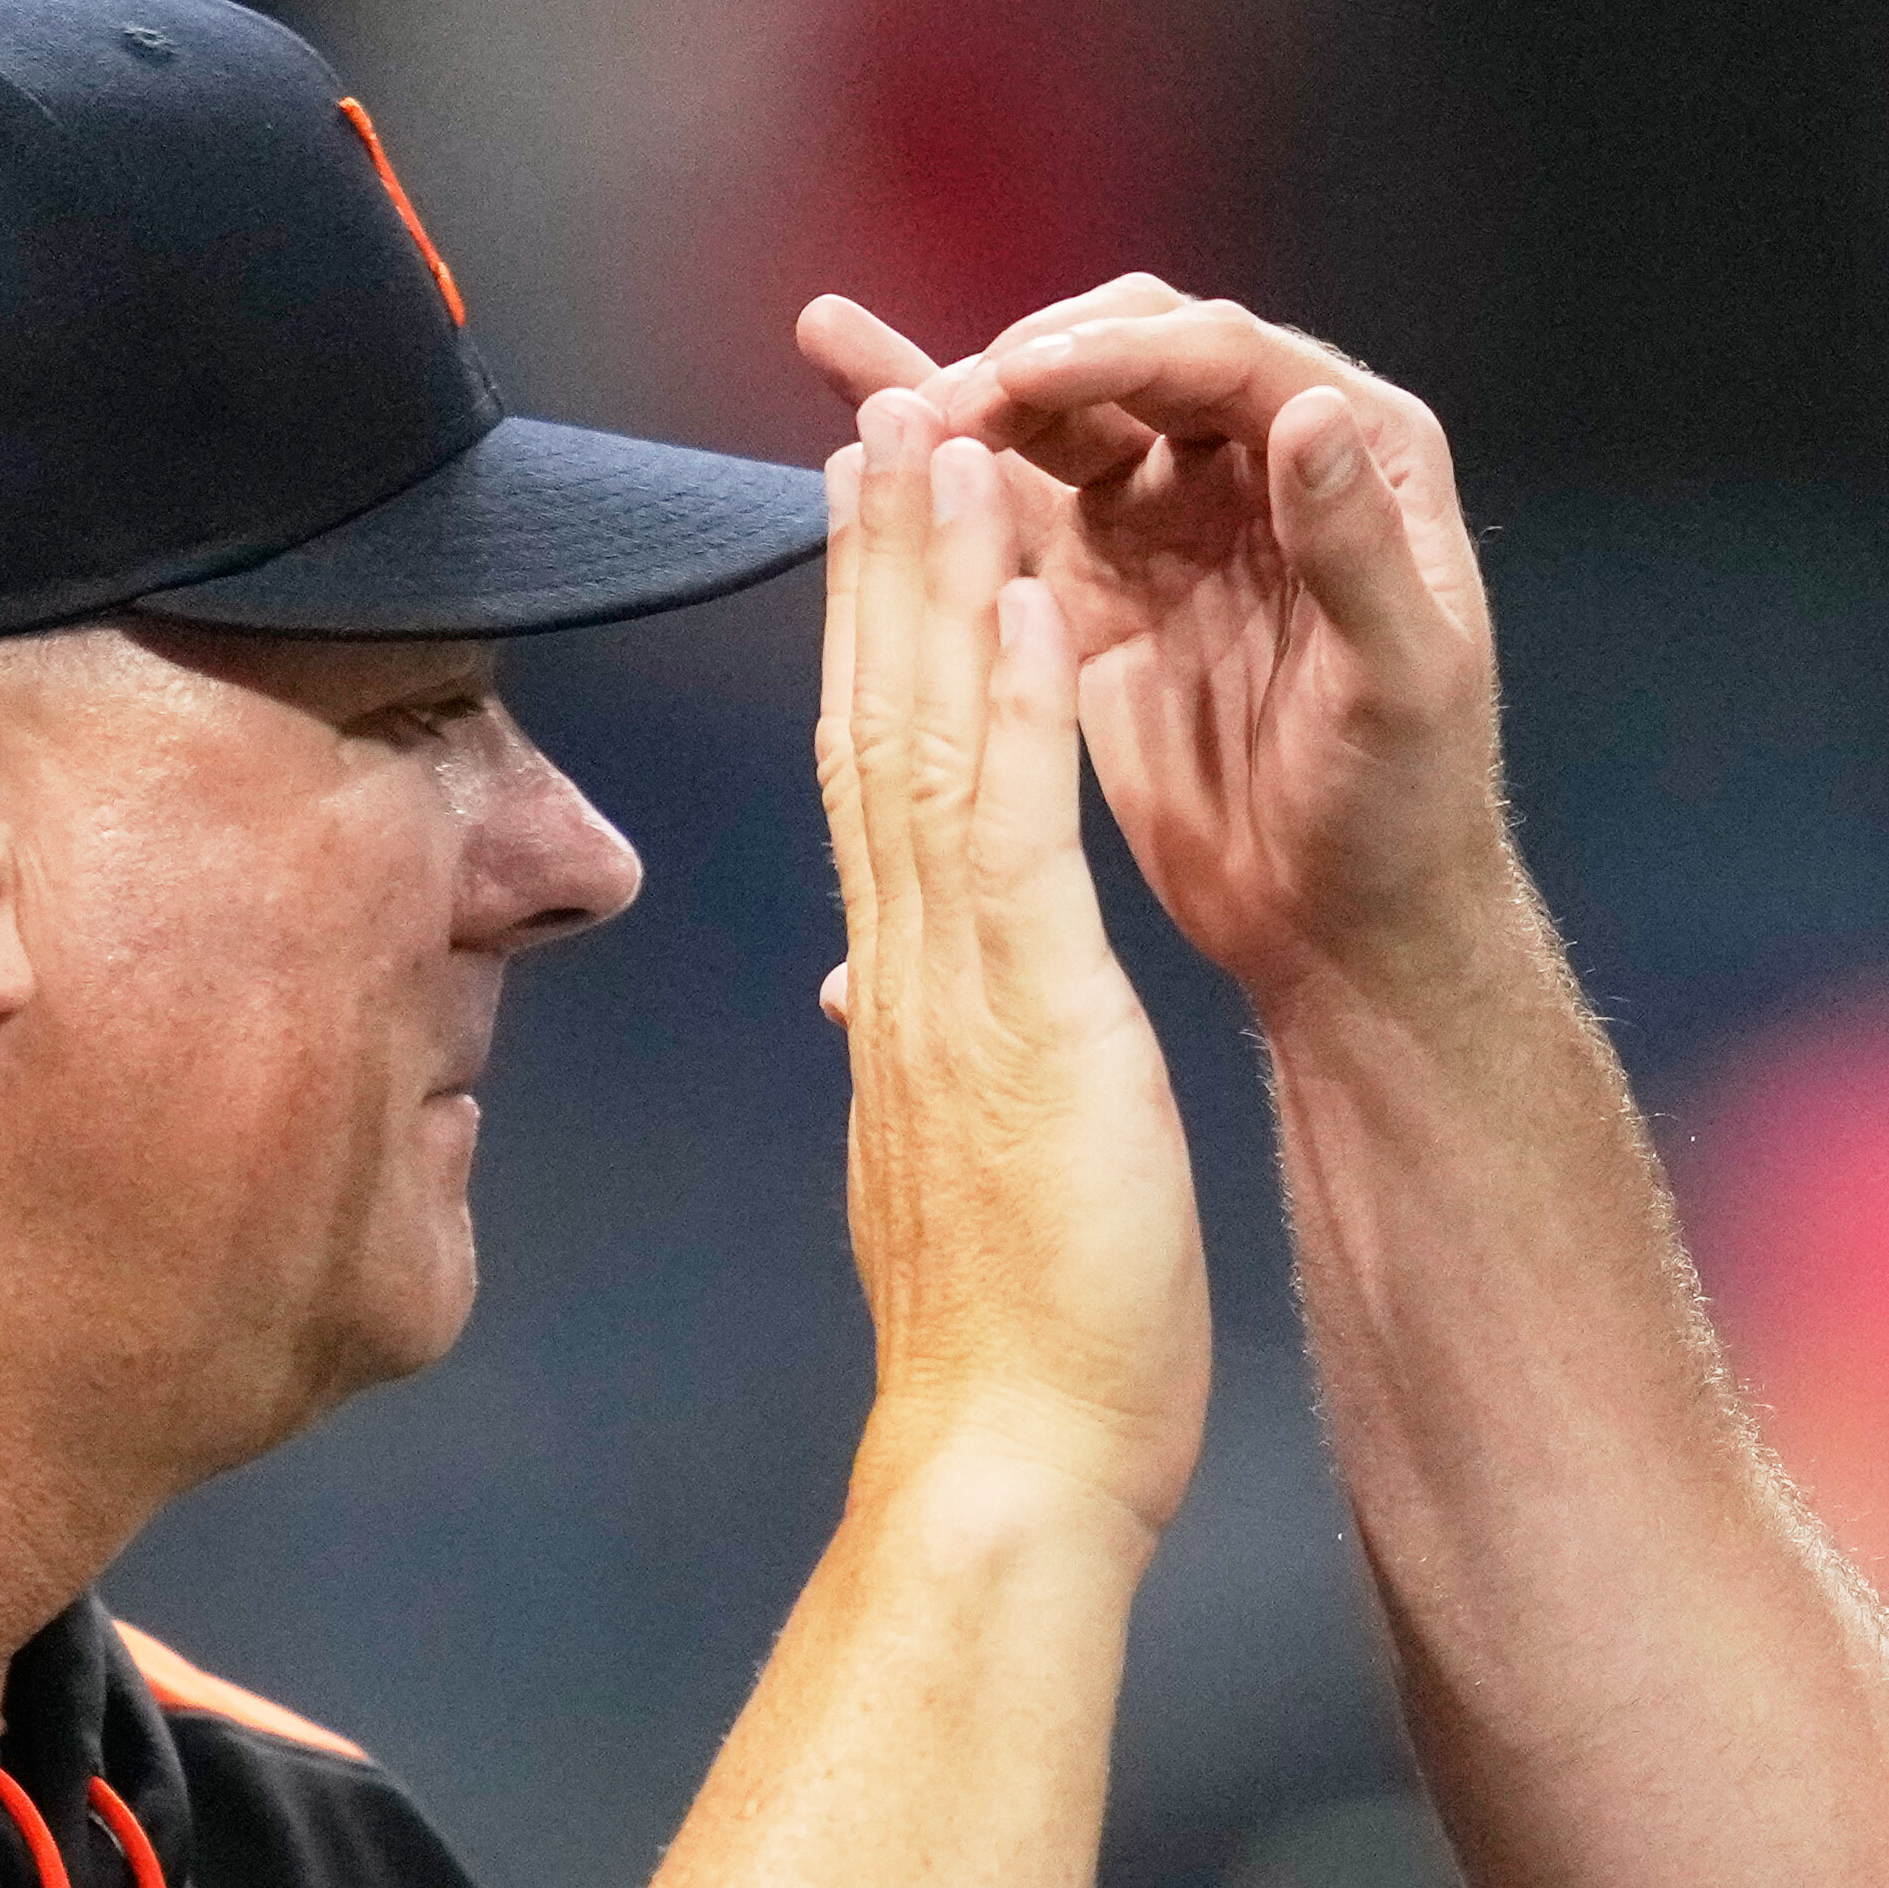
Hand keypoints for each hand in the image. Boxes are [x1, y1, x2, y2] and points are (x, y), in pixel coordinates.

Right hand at [800, 281, 1513, 1006]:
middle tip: (935, 408)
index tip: (1019, 378)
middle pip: (1128, 360)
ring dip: (957, 385)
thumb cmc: (1407, 810)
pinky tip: (853, 408)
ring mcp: (1169, 518)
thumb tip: (1310, 406)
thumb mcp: (1402, 680)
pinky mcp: (1097, 585)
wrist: (1345, 928)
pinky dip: (938, 464)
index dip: (1118, 355)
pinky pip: (1009, 505)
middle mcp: (1259, 458)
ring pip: (1055, 415)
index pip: (1223, 360)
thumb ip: (1353, 546)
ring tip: (839, 345)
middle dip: (1026, 368)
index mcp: (1356, 453)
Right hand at [819, 390, 1208, 1530]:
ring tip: (934, 434)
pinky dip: (1010, 698)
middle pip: (867, 732)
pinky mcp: (1026, 1013)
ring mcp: (952, 989)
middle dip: (873, 574)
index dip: (862, 661)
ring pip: (920, 742)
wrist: (1007, 1466)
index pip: (868, 802)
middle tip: (876, 421)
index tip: (868, 543)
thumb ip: (918, 1104)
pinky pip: (1009, 821)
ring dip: (930, 584)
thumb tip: (882, 1057)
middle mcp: (903, 980)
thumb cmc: (1012, 1361)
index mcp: (900, 1019)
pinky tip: (1023, 585)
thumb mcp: (958, 1198)